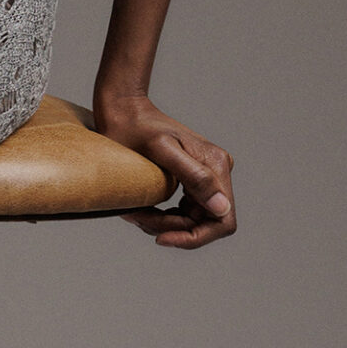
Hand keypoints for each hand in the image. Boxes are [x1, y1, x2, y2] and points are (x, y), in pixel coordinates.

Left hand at [93, 90, 236, 248]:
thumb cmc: (136, 127)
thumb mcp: (162, 151)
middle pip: (204, 224)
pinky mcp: (192, 178)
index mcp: (215, 166)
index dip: (194, 238)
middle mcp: (217, 171)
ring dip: (163, 224)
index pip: (221, 220)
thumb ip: (195, 177)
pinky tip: (142, 207)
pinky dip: (162, 216)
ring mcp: (206, 175)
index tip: (161, 238)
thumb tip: (221, 207)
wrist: (124, 109)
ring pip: (192, 220)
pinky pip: (184, 211)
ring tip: (135, 211)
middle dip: (172, 229)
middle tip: (138, 218)